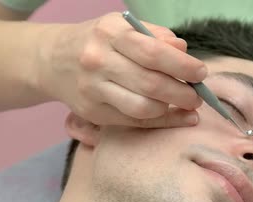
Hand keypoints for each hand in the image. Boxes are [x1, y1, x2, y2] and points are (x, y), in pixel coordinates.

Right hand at [35, 12, 205, 127]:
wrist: (52, 60)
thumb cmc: (98, 41)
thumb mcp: (123, 27)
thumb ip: (155, 36)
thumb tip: (184, 52)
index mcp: (110, 33)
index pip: (153, 52)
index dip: (182, 66)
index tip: (201, 73)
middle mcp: (98, 60)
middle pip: (150, 84)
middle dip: (182, 93)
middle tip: (197, 96)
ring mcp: (93, 89)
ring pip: (142, 108)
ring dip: (171, 110)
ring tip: (186, 105)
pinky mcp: (91, 112)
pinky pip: (132, 122)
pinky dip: (158, 122)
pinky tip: (174, 117)